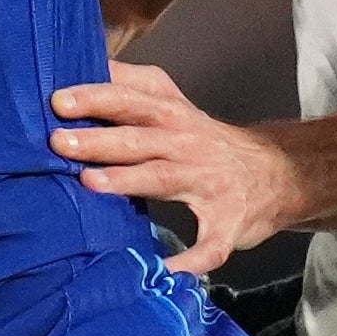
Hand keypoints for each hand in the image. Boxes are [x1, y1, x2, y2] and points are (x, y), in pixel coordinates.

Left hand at [49, 61, 307, 273]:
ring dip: (128, 180)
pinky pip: (208, 245)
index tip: (57, 99)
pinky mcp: (228, 223)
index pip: (131, 97)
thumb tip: (84, 63)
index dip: (97, 95)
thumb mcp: (173, 104)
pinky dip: (189, 261)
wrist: (279, 172)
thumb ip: (132, 89)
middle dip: (100, 139)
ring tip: (92, 183)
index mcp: (172, 114)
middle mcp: (188, 143)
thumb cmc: (204, 141)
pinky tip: (163, 272)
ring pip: (163, 178)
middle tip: (58, 142)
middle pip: (139, 136)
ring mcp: (209, 183)